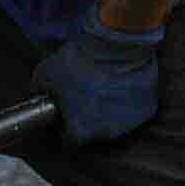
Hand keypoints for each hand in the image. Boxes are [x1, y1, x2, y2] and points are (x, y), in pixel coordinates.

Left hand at [35, 15, 162, 145]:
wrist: (117, 44)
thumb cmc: (79, 61)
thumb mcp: (45, 75)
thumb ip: (39, 92)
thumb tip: (36, 95)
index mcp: (80, 131)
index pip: (68, 141)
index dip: (64, 129)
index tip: (64, 117)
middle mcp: (106, 134)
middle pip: (92, 133)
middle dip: (87, 119)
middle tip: (84, 98)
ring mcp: (130, 123)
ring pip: (115, 123)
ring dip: (108, 112)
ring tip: (103, 90)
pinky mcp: (147, 110)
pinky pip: (133, 111)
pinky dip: (127, 102)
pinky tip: (121, 86)